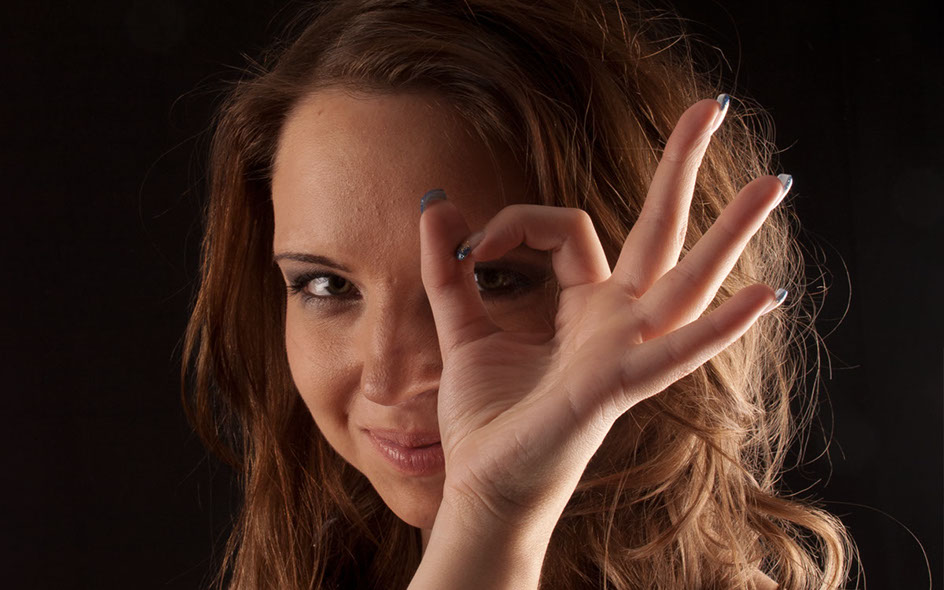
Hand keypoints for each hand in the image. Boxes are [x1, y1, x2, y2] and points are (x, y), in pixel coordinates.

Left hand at [418, 98, 788, 530]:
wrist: (482, 485)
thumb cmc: (487, 419)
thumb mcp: (464, 330)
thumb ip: (451, 271)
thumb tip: (435, 204)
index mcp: (585, 308)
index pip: (570, 228)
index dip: (519, 221)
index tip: (471, 242)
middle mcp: (616, 323)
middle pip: (661, 232)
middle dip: (684, 169)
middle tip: (716, 106)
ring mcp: (625, 352)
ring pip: (687, 279)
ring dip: (731, 231)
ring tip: (778, 182)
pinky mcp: (617, 384)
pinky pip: (674, 351)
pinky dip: (717, 327)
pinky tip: (762, 295)